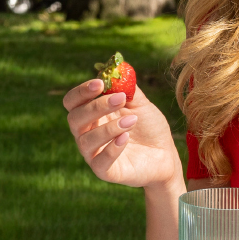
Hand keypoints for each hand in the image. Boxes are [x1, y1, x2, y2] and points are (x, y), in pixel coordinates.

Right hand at [62, 74, 183, 190]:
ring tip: (132, 120)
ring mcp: (93, 154)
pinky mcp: (104, 171)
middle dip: (96, 107)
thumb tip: (118, 69)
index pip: (72, 102)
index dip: (81, 92)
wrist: (165, 155)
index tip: (100, 83)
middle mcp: (86, 134)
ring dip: (108, 128)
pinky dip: (111, 148)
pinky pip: (99, 161)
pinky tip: (125, 138)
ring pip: (86, 140)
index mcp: (91, 115)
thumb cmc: (149, 128)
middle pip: (75, 119)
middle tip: (120, 99)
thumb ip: (127, 88)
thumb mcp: (141, 104)